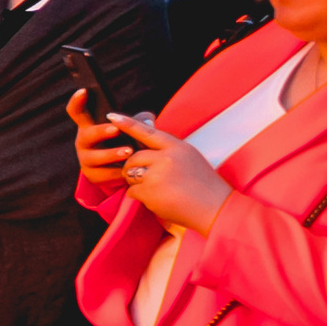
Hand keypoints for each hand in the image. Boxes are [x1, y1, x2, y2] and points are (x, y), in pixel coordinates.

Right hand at [67, 90, 141, 188]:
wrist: (125, 169)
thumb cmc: (127, 141)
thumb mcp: (132, 128)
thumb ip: (140, 120)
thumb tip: (147, 121)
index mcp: (90, 125)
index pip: (77, 112)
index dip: (77, 101)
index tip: (84, 91)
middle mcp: (83, 141)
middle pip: (86, 134)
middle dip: (101, 131)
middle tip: (116, 129)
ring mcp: (86, 159)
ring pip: (94, 157)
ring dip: (111, 154)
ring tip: (129, 151)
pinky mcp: (92, 175)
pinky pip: (102, 174)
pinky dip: (116, 172)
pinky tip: (128, 170)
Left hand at [111, 112, 232, 232]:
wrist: (215, 208)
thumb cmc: (204, 186)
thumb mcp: (191, 159)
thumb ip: (170, 152)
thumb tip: (145, 149)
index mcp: (178, 147)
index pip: (148, 132)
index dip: (128, 124)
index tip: (111, 116)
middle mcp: (166, 158)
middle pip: (133, 157)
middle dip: (133, 168)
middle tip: (147, 179)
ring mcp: (157, 174)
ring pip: (130, 174)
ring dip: (136, 183)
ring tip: (157, 190)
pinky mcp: (150, 191)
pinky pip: (132, 192)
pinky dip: (141, 197)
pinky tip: (158, 200)